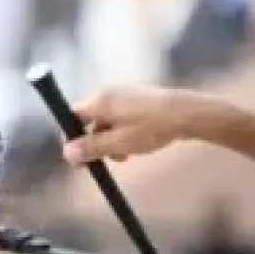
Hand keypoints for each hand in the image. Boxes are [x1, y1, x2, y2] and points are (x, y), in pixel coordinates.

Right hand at [61, 86, 233, 165]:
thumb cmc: (152, 128)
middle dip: (94, 142)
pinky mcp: (137, 98)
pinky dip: (122, 131)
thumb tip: (67, 154)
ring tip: (125, 155)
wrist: (187, 114)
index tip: (78, 157)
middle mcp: (107, 93)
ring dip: (110, 139)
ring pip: (106, 120)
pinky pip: (120, 116)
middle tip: (104, 160)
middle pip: (89, 120)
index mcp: (99, 101)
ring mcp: (123, 94)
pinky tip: (137, 144)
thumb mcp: (119, 143)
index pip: (72, 116)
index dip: (71, 137)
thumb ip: (91, 148)